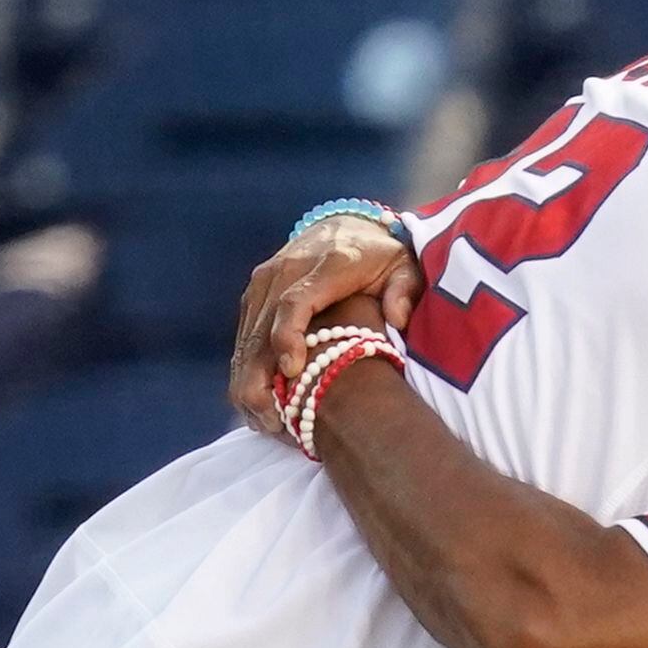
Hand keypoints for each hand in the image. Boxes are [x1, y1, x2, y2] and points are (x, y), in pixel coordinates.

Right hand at [230, 213, 422, 430]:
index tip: (291, 372)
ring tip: (264, 421)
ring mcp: (266, 280)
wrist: (347, 226)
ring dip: (247, 380)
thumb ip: (405, 290)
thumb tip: (397, 318)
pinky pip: (242, 335)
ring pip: (245, 336)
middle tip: (272, 419)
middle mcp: (288, 268)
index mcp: (328, 263)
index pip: (295, 301)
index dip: (287, 337)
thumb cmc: (381, 258)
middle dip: (260, 376)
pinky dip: (245, 371)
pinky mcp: (254, 293)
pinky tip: (256, 403)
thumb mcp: (405, 268)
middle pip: (261, 326)